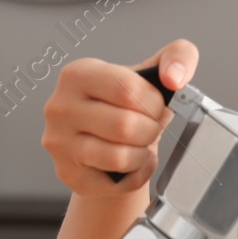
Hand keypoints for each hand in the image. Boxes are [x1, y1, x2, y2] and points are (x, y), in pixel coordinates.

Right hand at [41, 39, 197, 195]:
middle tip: (150, 127)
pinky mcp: (68, 173)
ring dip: (142, 153)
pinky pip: (117, 182)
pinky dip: (137, 174)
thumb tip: (175, 76)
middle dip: (150, 129)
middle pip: (124, 126)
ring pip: (118, 157)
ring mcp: (59, 142)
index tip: (155, 105)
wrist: (110, 141)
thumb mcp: (152, 74)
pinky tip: (132, 164)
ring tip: (140, 144)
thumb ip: (177, 56)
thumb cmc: (128, 106)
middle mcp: (60, 107)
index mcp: (78, 74)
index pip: (126, 89)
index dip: (153, 102)